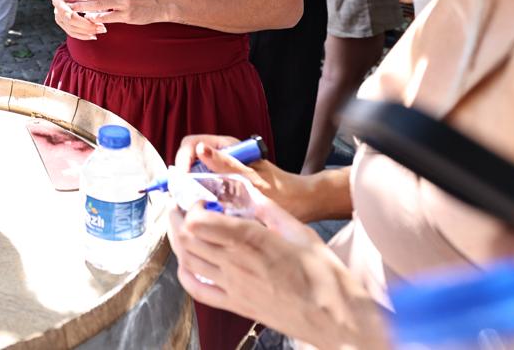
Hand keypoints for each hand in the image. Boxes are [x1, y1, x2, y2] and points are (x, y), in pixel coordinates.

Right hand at [50, 0, 106, 40]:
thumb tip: (104, 1)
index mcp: (59, 0)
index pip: (70, 15)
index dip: (84, 21)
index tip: (99, 22)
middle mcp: (57, 10)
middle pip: (72, 24)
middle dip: (88, 27)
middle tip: (103, 28)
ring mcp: (58, 18)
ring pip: (72, 30)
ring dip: (87, 33)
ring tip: (101, 30)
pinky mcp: (62, 23)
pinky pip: (71, 33)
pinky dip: (83, 36)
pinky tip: (93, 36)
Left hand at [166, 190, 386, 347]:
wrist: (337, 320)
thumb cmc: (325, 277)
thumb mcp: (300, 232)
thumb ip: (269, 210)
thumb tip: (249, 194)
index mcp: (252, 241)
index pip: (200, 221)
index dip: (190, 205)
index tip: (195, 196)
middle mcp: (236, 263)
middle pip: (186, 238)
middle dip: (176, 217)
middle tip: (178, 205)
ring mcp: (233, 286)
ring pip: (188, 260)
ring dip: (176, 240)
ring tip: (179, 225)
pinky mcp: (236, 305)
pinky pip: (198, 289)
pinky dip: (185, 273)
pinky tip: (186, 262)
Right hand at [176, 136, 313, 221]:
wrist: (303, 203)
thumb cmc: (283, 191)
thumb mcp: (251, 178)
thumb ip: (225, 164)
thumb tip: (200, 149)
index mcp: (228, 147)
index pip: (191, 144)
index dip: (182, 159)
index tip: (182, 180)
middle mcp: (223, 156)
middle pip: (189, 159)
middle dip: (182, 176)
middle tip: (184, 197)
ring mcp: (223, 170)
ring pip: (194, 174)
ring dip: (189, 188)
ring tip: (193, 207)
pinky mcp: (225, 185)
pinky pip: (204, 187)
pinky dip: (199, 197)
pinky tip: (204, 211)